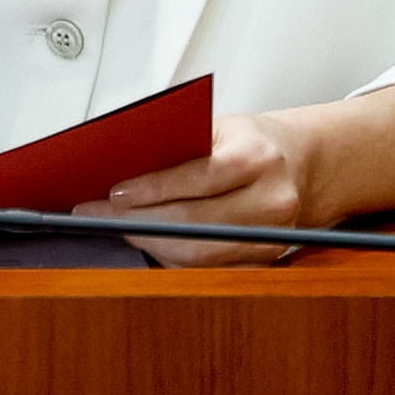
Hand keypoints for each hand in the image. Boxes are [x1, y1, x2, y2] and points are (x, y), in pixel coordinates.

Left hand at [77, 108, 315, 266]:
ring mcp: (273, 236)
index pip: (198, 178)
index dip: (152, 189)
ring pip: (199, 254)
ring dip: (149, 244)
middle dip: (138, 222)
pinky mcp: (267, 259)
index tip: (115, 194)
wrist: (298, 163)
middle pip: (195, 224)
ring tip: (117, 228)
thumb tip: (117, 163)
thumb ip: (175, 143)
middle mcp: (272, 200)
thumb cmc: (248, 142)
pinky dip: (173, 258)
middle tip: (97, 214)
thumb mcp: (215, 126)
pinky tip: (148, 243)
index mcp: (257, 158)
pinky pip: (209, 269)